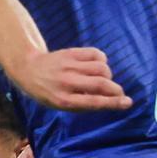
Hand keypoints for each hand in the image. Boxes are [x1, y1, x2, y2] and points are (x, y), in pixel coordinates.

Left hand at [8, 47, 130, 111]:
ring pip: (102, 68)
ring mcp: (68, 66)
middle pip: (101, 84)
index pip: (93, 102)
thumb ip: (83, 104)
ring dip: (108, 75)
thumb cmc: (48, 92)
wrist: (28, 70)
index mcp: (63, 100)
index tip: (128, 103)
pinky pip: (96, 54)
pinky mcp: (71, 52)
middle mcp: (66, 83)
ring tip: (102, 80)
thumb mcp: (61, 104)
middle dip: (116, 90)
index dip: (113, 103)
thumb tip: (112, 99)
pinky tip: (96, 66)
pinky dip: (102, 60)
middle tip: (120, 93)